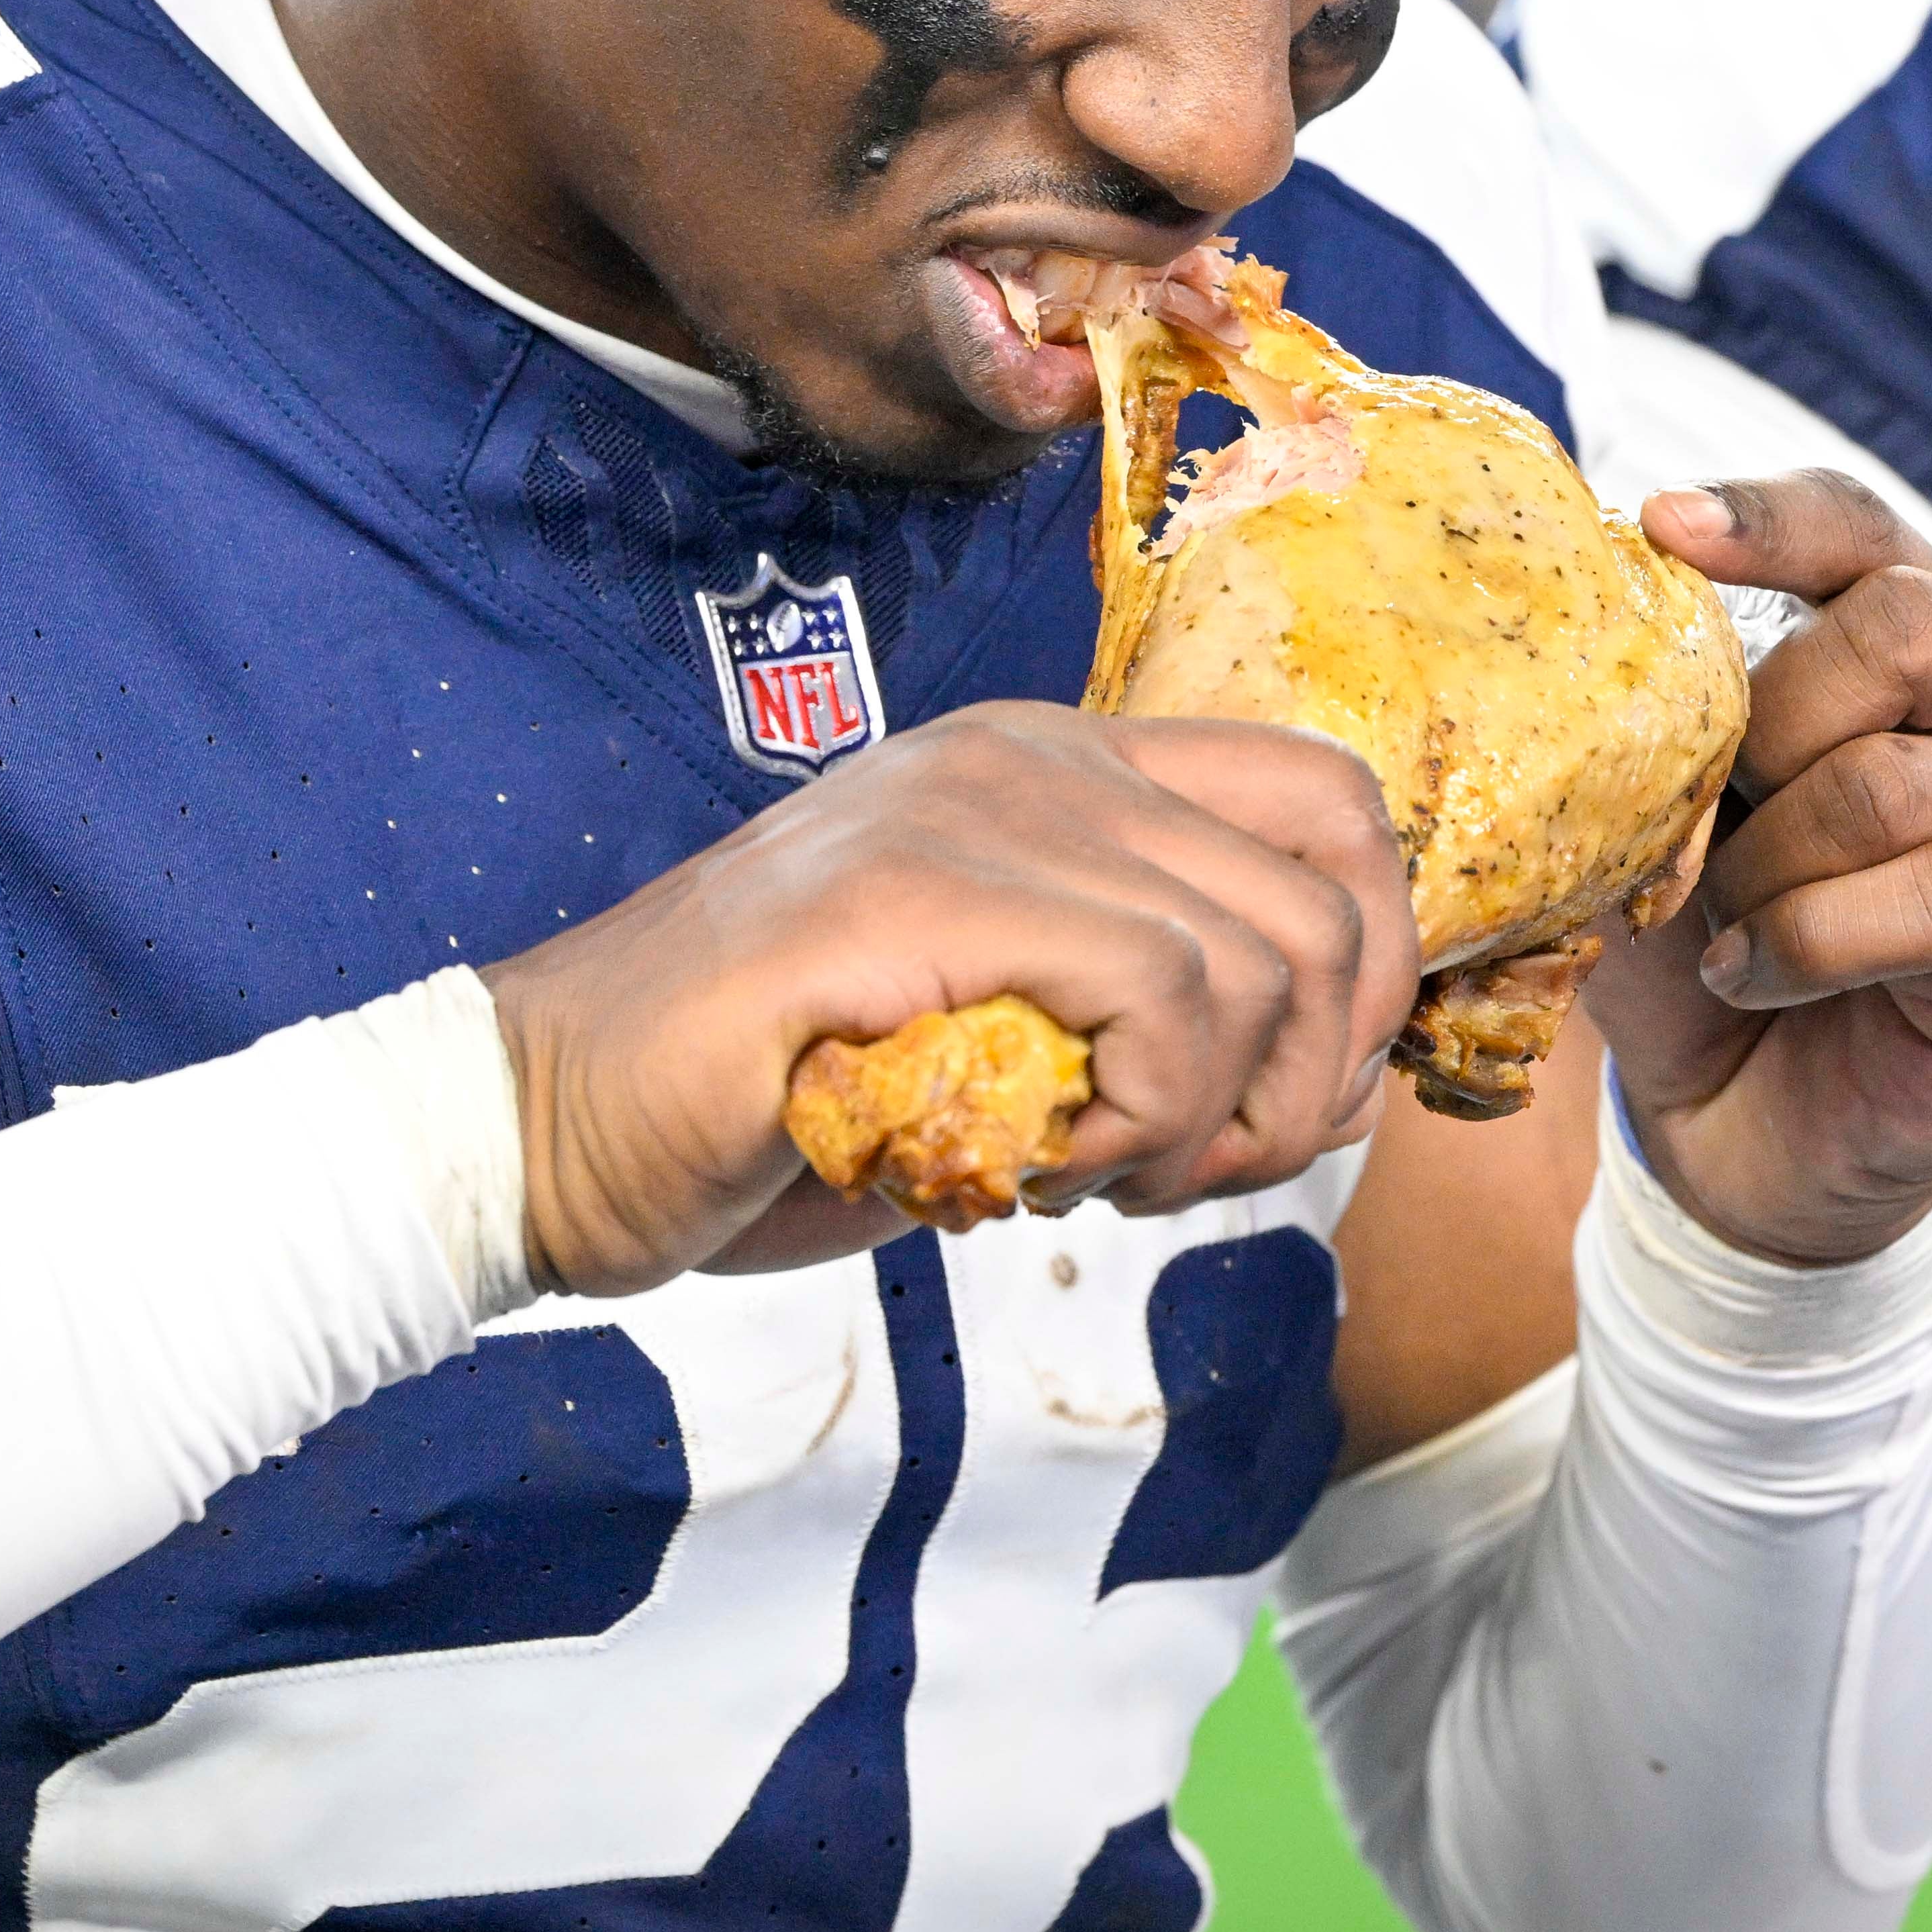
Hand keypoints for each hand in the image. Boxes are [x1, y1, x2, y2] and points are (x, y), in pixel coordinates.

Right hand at [482, 706, 1414, 1295]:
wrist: (558, 1119)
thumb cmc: (777, 1102)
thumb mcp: (1012, 1043)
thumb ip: (1153, 1022)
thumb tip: (1332, 1081)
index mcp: (1057, 766)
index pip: (1328, 801)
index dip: (1374, 961)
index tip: (1297, 1097)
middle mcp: (1031, 755)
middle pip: (1328, 893)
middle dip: (1307, 1082)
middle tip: (1188, 1171)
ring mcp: (971, 808)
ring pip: (1257, 957)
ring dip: (1213, 1120)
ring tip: (1095, 1176)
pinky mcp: (918, 893)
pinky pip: (1157, 993)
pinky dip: (1142, 1119)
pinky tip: (1040, 1168)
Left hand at [1587, 475, 1931, 1267]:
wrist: (1742, 1121)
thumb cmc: (1699, 932)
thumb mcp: (1645, 808)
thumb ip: (1625, 716)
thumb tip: (1528, 629)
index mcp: (1915, 635)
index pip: (1860, 525)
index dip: (1768, 518)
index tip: (1658, 526)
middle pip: (1910, 622)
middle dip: (1769, 711)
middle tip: (1709, 801)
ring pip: (1890, 780)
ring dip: (1764, 861)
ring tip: (1720, 919)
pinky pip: (1930, 899)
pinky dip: (1806, 940)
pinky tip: (1751, 974)